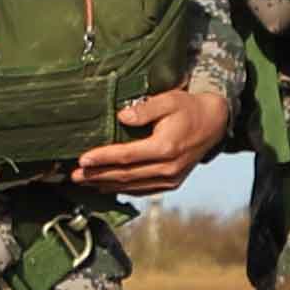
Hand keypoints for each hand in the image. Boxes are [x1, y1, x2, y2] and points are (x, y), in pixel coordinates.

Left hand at [73, 80, 233, 193]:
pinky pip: (142, 189)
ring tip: (85, 183)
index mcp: (165, 148)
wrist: (214, 123)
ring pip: (132, 186)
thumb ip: (145, 109)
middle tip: (74, 176)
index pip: (126, 156)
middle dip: (98, 176)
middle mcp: (168, 168)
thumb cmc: (189, 108)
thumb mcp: (169, 99)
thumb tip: (121, 116)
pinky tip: (107, 186)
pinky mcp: (172, 182)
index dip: (103, 158)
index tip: (82, 160)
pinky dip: (123, 189)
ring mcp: (171, 178)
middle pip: (125, 175)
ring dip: (106, 185)